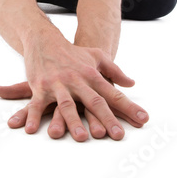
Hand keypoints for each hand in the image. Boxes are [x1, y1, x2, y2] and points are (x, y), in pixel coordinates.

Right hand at [0, 42, 148, 141]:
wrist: (44, 39)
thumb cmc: (72, 52)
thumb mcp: (96, 56)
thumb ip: (114, 71)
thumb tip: (131, 83)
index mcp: (91, 75)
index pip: (113, 93)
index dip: (129, 107)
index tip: (144, 119)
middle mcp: (76, 80)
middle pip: (94, 101)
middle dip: (107, 118)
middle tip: (118, 135)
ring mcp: (58, 84)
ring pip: (67, 105)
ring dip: (74, 121)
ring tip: (82, 138)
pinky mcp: (40, 87)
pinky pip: (37, 104)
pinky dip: (34, 116)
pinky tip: (32, 129)